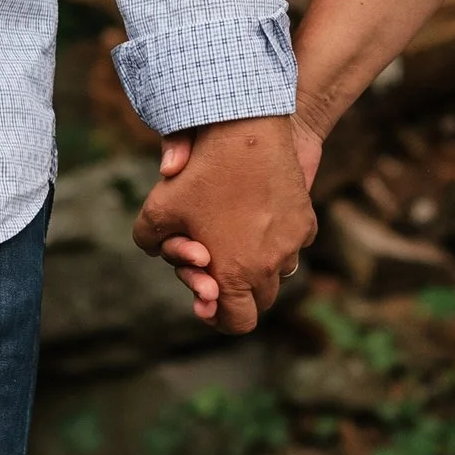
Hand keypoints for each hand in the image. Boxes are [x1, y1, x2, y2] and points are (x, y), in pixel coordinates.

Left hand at [130, 114, 317, 334]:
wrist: (246, 131)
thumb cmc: (198, 173)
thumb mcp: (156, 209)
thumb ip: (148, 240)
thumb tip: (155, 251)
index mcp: (234, 275)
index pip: (238, 323)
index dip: (221, 319)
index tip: (209, 301)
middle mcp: (269, 266)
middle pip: (261, 302)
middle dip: (239, 292)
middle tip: (218, 269)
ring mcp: (292, 244)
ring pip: (279, 274)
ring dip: (260, 267)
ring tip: (237, 239)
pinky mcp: (306, 220)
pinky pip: (294, 245)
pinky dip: (279, 241)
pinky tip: (259, 216)